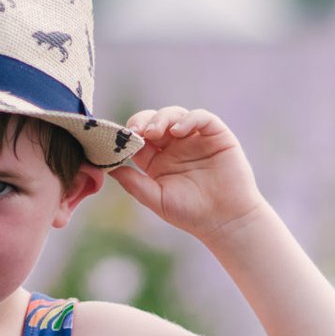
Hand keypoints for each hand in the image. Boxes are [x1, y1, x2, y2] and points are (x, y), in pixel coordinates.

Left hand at [110, 106, 264, 239]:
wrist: (225, 220)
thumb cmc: (190, 214)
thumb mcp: (156, 199)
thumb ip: (134, 183)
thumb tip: (109, 167)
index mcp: (157, 159)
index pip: (139, 138)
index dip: (129, 135)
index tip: (122, 139)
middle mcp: (175, 145)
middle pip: (154, 121)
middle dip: (143, 121)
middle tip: (138, 131)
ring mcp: (195, 138)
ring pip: (175, 114)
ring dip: (162, 118)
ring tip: (155, 132)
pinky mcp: (216, 135)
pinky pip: (201, 117)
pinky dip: (189, 119)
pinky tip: (178, 131)